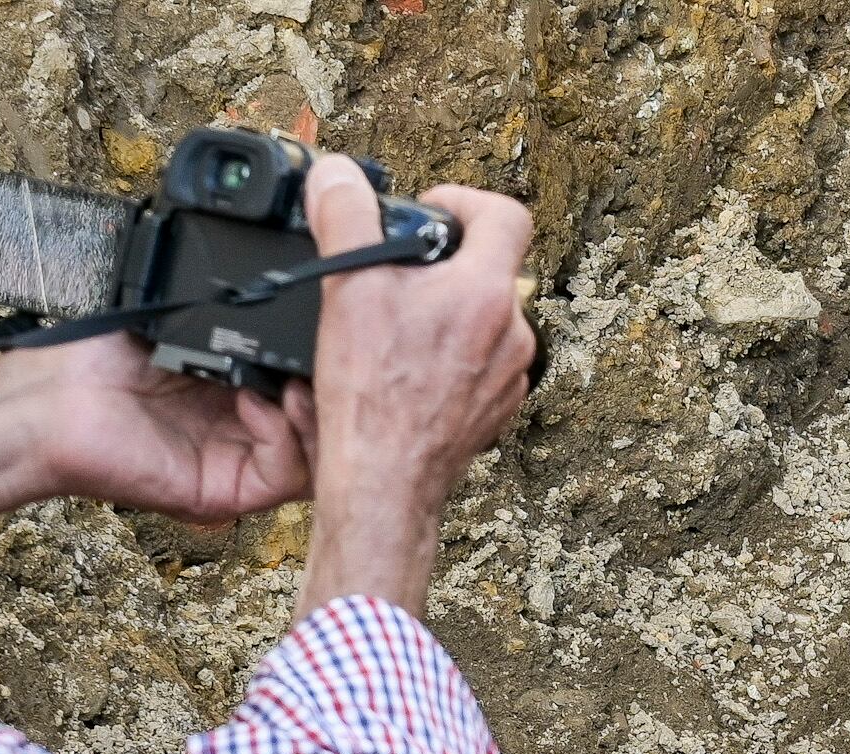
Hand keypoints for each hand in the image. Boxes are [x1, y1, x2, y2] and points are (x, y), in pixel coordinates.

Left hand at [18, 330, 314, 523]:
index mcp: (237, 387)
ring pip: (318, 459)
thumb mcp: (179, 322)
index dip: (327, 362)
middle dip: (337, 392)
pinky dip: (284, 436)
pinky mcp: (226, 492)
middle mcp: (245, 429)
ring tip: (296, 381)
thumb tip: (291, 298)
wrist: (52, 402)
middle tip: (333, 357)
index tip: (333, 328)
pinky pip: (284, 476)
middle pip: (326, 426)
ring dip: (318, 418)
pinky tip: (257, 402)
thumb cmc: (96, 360)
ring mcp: (239, 464)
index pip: (308, 383)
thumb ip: (235, 318)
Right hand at [298, 157, 535, 617]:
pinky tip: (405, 370)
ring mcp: (509, 374)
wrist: (385, 481)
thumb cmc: (372, 396)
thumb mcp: (347, 287)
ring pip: (480, 316)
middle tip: (393, 276)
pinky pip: (477, 360)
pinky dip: (445, 354)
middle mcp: (513, 332)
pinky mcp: (496, 407)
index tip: (428, 215)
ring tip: (392, 329)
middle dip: (439, 263)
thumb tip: (336, 176)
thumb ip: (344, 216)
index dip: (463, 201)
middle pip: (487, 267)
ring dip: (440, 311)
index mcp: (487, 292)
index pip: (506, 214)